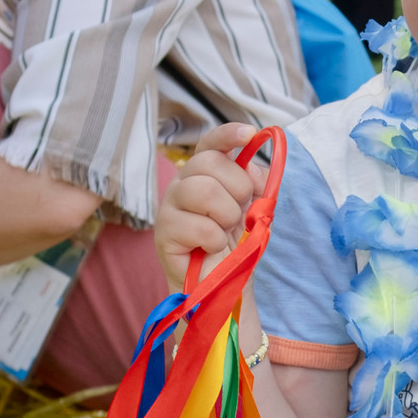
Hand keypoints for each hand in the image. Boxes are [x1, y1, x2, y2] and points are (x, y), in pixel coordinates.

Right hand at [155, 121, 270, 286]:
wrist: (221, 283)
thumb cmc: (234, 244)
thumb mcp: (252, 209)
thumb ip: (254, 185)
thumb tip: (251, 167)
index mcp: (203, 174)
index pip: (210, 144)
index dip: (228, 134)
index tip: (250, 134)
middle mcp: (182, 184)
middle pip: (210, 163)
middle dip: (237, 189)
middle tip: (237, 214)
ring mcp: (169, 207)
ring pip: (203, 190)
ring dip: (227, 215)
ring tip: (224, 232)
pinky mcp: (163, 233)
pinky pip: (200, 226)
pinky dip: (215, 240)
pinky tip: (211, 248)